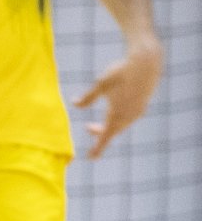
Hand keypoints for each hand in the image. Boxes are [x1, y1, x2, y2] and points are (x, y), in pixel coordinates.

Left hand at [74, 38, 162, 157]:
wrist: (145, 62)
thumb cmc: (121, 72)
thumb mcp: (101, 84)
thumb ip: (88, 97)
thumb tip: (74, 104)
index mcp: (117, 114)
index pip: (105, 136)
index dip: (98, 148)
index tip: (91, 158)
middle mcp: (130, 116)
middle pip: (113, 131)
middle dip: (100, 133)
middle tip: (88, 128)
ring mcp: (138, 111)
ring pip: (121, 125)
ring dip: (109, 126)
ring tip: (94, 125)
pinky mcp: (142, 105)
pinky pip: (128, 119)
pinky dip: (118, 120)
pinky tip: (113, 113)